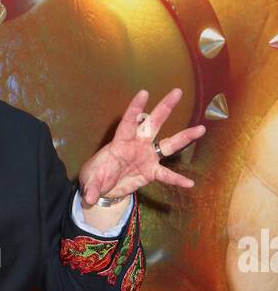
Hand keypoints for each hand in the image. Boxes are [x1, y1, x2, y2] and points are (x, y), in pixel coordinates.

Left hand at [78, 87, 205, 206]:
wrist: (103, 188)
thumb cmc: (96, 176)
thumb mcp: (90, 181)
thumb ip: (91, 188)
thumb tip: (89, 198)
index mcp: (121, 142)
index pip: (128, 122)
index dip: (135, 108)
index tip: (144, 93)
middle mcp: (137, 145)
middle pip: (153, 123)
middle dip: (164, 108)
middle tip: (177, 92)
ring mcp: (147, 156)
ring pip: (168, 144)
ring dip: (184, 137)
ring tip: (201, 129)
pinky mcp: (151, 171)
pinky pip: (166, 174)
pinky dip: (177, 179)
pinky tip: (190, 183)